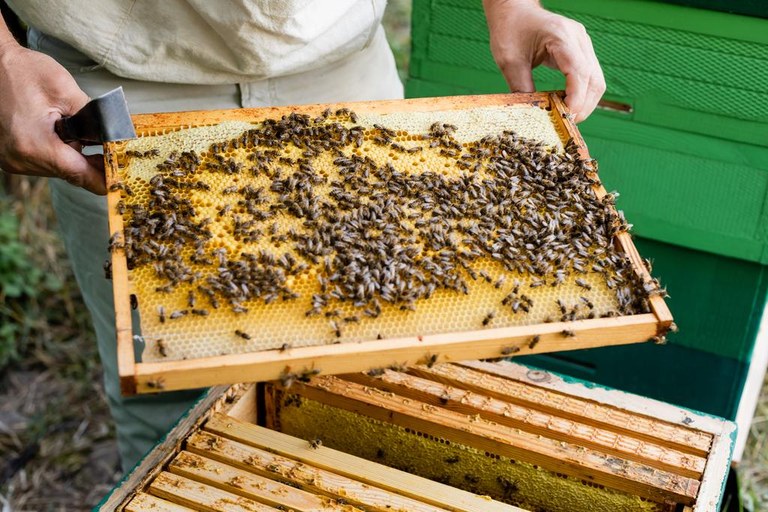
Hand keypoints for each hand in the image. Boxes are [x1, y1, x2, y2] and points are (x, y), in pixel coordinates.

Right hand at [0, 42, 105, 193]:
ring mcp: (12, 161)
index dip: (104, 178)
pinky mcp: (10, 157)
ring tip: (74, 131)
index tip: (122, 180)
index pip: (80, 174)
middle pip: (70, 173)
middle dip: (90, 162)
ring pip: (57, 169)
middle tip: (112, 151)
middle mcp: (19, 159)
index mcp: (34, 145)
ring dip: (72, 156)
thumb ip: (94, 118)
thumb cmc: (24, 71)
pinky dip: (57, 152)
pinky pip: (43, 162)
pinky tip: (60, 135)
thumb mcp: (66, 90)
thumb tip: (115, 137)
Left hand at [483, 0, 605, 122]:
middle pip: (594, 79)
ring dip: (586, 102)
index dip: (576, 98)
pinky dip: (582, 93)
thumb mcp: (509, 61)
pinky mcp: (581, 50)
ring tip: (567, 116)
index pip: (579, 72)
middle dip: (584, 105)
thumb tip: (532, 115)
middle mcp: (578, 38)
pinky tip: (568, 104)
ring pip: (596, 80)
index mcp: (560, 36)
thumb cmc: (510, 30)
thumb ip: (520, 87)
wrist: (514, 10)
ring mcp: (582, 43)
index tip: (566, 117)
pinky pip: (590, 76)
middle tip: (567, 123)